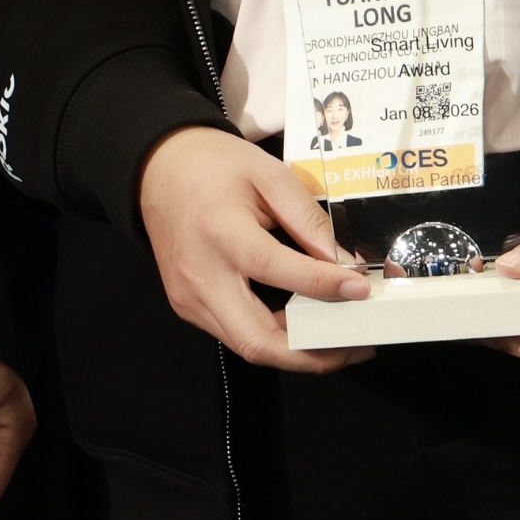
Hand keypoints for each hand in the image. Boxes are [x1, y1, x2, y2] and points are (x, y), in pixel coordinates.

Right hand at [137, 125, 371, 371]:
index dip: (322, 285)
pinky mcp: (188, 306)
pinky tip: (302, 327)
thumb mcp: (268, 173)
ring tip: (339, 342)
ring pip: (248, 346)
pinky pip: (235, 334)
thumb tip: (343, 262)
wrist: (159, 169)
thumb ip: (307, 218)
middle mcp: (200, 275)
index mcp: (220, 232)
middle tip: (356, 346)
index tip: (360, 289)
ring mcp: (189, 298)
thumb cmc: (213, 166)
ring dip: (297, 352)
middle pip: (257, 339)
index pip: (274, 268)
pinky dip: (274, 338)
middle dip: (312, 354)